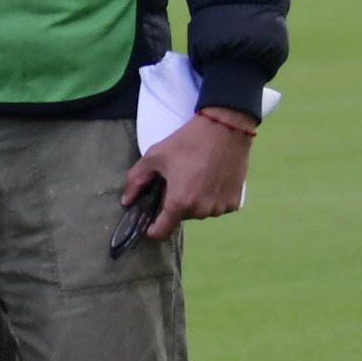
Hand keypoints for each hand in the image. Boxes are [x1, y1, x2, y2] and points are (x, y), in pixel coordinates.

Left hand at [119, 112, 253, 242]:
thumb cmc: (187, 142)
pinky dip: (211, 198)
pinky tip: (211, 179)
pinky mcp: (234, 202)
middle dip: (176, 203)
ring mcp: (220, 207)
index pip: (162, 232)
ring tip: (196, 177)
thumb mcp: (154, 157)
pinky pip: (216, 207)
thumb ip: (136, 181)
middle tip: (178, 180)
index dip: (152, 229)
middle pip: (181, 217)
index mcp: (179, 202)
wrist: (225, 129)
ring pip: (199, 212)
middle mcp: (201, 210)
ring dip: (195, 201)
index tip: (150, 222)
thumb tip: (127, 201)